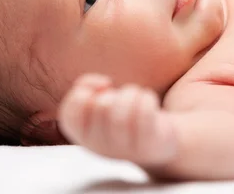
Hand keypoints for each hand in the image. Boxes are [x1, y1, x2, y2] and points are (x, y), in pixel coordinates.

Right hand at [58, 74, 175, 166]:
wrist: (164, 142)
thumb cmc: (128, 116)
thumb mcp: (102, 102)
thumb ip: (87, 88)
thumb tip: (101, 84)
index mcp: (85, 138)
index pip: (69, 115)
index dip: (81, 92)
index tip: (102, 85)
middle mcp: (102, 148)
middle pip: (101, 106)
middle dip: (114, 92)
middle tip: (123, 99)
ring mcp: (126, 150)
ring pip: (121, 110)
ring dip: (131, 93)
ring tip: (137, 97)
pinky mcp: (150, 145)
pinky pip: (144, 112)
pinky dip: (146, 97)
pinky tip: (148, 101)